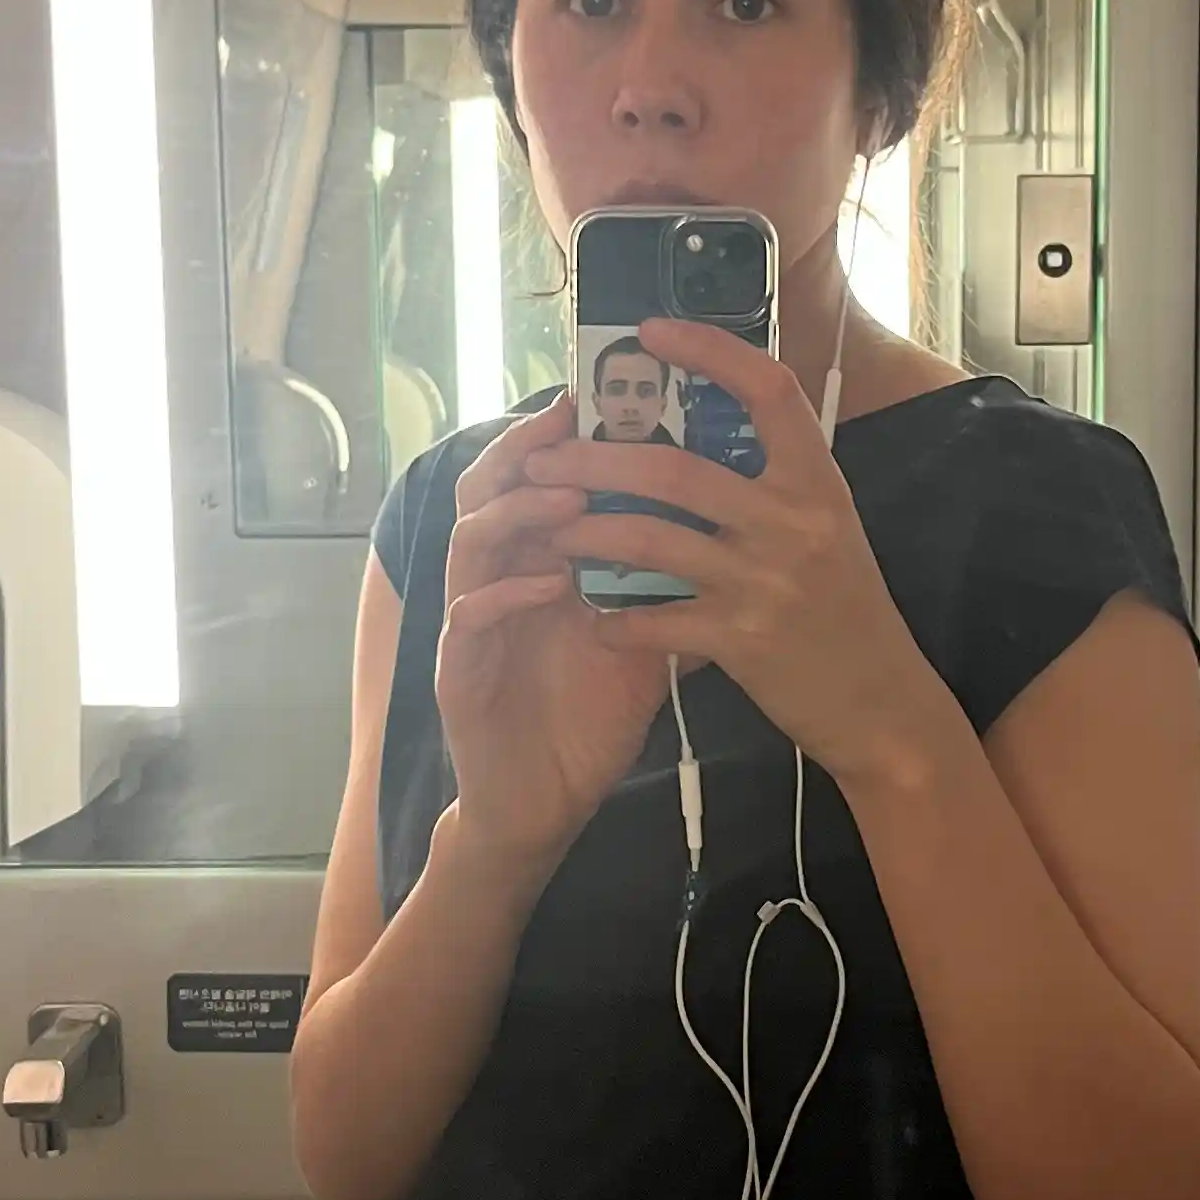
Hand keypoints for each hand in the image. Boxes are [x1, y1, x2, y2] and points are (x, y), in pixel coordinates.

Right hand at [431, 394, 667, 870]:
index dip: (559, 435)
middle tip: (569, 418)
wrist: (545, 806)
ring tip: (570, 497)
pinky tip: (549, 583)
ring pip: (471, 539)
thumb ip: (675, 590)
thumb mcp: (646, 646)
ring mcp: (473, 622)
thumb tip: (740, 541)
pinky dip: (506, 592)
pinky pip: (470, 615)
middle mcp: (498, 579)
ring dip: (519, 511)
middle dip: (527, 447)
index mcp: (539, 563)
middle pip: (491, 488)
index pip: (538, 479)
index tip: (599, 394)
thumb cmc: (588, 720)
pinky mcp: (459, 671)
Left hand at [552, 323, 965, 795]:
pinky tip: (595, 618)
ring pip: (648, 539)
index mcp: (817, 482)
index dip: (710, 351)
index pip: (768, 390)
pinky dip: (614, 618)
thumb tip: (702, 430)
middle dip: (594, 458)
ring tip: (546, 529)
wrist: (882, 705)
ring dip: (584, 531)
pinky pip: (653, 620)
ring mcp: (764, 580)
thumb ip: (776, 483)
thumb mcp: (828, 530)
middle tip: (543, 458)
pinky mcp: (741, 640)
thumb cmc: (847, 610)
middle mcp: (792, 521)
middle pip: (673, 468)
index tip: (651, 330)